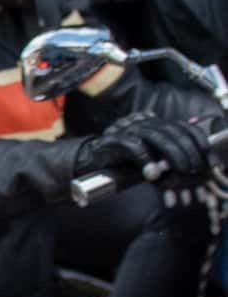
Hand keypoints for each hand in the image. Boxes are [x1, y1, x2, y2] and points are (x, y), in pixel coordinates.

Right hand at [76, 113, 222, 186]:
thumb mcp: (149, 158)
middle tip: (196, 169)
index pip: (183, 126)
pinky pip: (134, 147)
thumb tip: (190, 163)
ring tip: (181, 171)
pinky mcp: (114, 140)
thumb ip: (166, 158)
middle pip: (174, 132)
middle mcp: (144, 121)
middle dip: (189, 152)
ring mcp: (129, 129)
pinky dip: (145, 161)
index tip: (208, 156)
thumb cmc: (120, 161)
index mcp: (155, 122)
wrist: (88, 161)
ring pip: (158, 137)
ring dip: (172, 156)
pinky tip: (151, 174)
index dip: (198, 140)